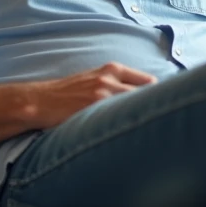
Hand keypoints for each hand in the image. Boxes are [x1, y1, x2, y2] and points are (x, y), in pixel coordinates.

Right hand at [31, 62, 156, 129]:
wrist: (40, 101)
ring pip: (135, 106)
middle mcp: (111, 78)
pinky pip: (119, 118)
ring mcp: (103, 94)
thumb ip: (117, 83)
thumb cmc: (68, 93)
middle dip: (155, 108)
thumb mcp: (95, 79)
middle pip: (148, 94)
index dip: (158, 96)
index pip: (149, 82)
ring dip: (144, 119)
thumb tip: (145, 95)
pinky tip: (130, 137)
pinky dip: (127, 126)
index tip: (165, 108)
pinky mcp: (94, 108)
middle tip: (161, 124)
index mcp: (113, 69)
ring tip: (149, 134)